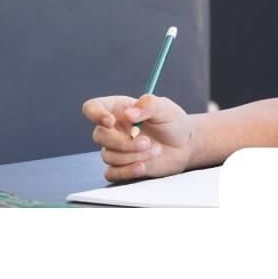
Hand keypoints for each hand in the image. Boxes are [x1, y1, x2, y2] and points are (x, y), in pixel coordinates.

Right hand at [81, 94, 195, 181]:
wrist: (185, 146)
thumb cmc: (173, 122)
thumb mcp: (166, 108)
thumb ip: (149, 105)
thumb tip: (128, 114)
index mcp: (118, 109)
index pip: (92, 108)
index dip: (95, 114)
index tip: (111, 121)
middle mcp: (113, 129)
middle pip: (99, 136)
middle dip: (123, 142)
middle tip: (147, 142)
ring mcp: (116, 149)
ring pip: (108, 156)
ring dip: (133, 156)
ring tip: (156, 150)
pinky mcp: (121, 167)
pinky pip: (111, 173)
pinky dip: (127, 171)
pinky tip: (143, 166)